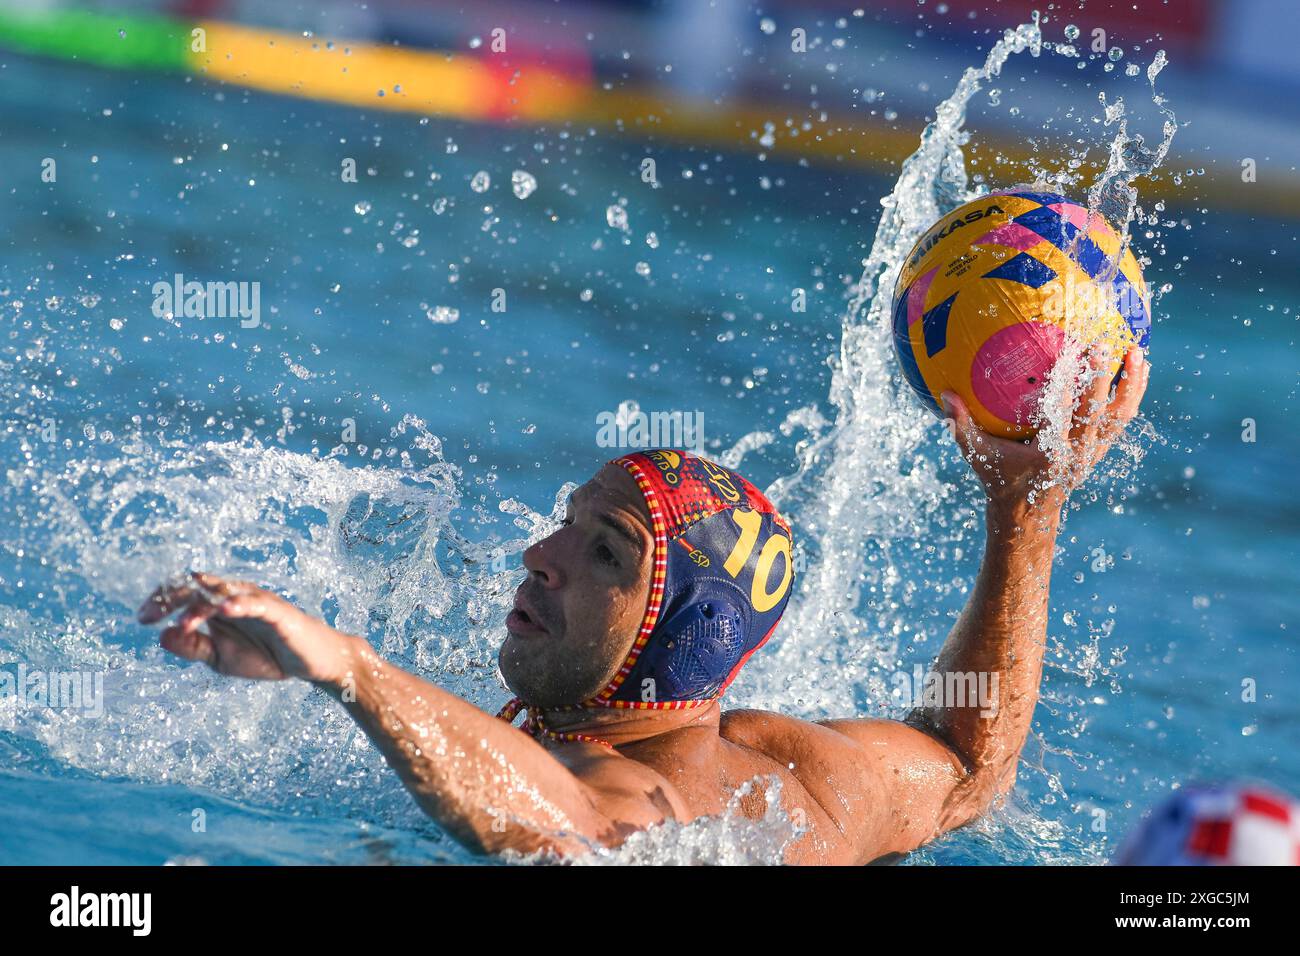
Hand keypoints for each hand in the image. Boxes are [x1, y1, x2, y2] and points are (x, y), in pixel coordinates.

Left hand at [137, 572, 358, 686]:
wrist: (311, 663)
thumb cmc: (268, 655)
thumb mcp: (221, 658)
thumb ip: (194, 647)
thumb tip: (162, 636)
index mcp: (220, 604)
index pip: (187, 591)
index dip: (163, 599)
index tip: (142, 618)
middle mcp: (236, 595)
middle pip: (200, 584)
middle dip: (173, 596)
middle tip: (149, 615)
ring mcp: (258, 601)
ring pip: (225, 591)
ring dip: (202, 605)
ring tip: (186, 622)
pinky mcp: (279, 612)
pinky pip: (258, 603)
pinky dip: (242, 604)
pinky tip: (226, 611)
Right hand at [940, 343, 1149, 511]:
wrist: (1028, 514)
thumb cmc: (999, 479)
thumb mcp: (977, 455)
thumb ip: (960, 425)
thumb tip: (944, 394)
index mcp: (1048, 453)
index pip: (1060, 413)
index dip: (1066, 384)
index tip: (1067, 353)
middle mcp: (1076, 454)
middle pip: (1095, 411)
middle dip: (1101, 378)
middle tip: (1103, 343)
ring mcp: (1092, 453)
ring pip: (1117, 416)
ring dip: (1130, 384)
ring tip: (1138, 352)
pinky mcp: (1100, 451)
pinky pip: (1120, 421)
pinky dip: (1131, 395)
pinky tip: (1138, 370)